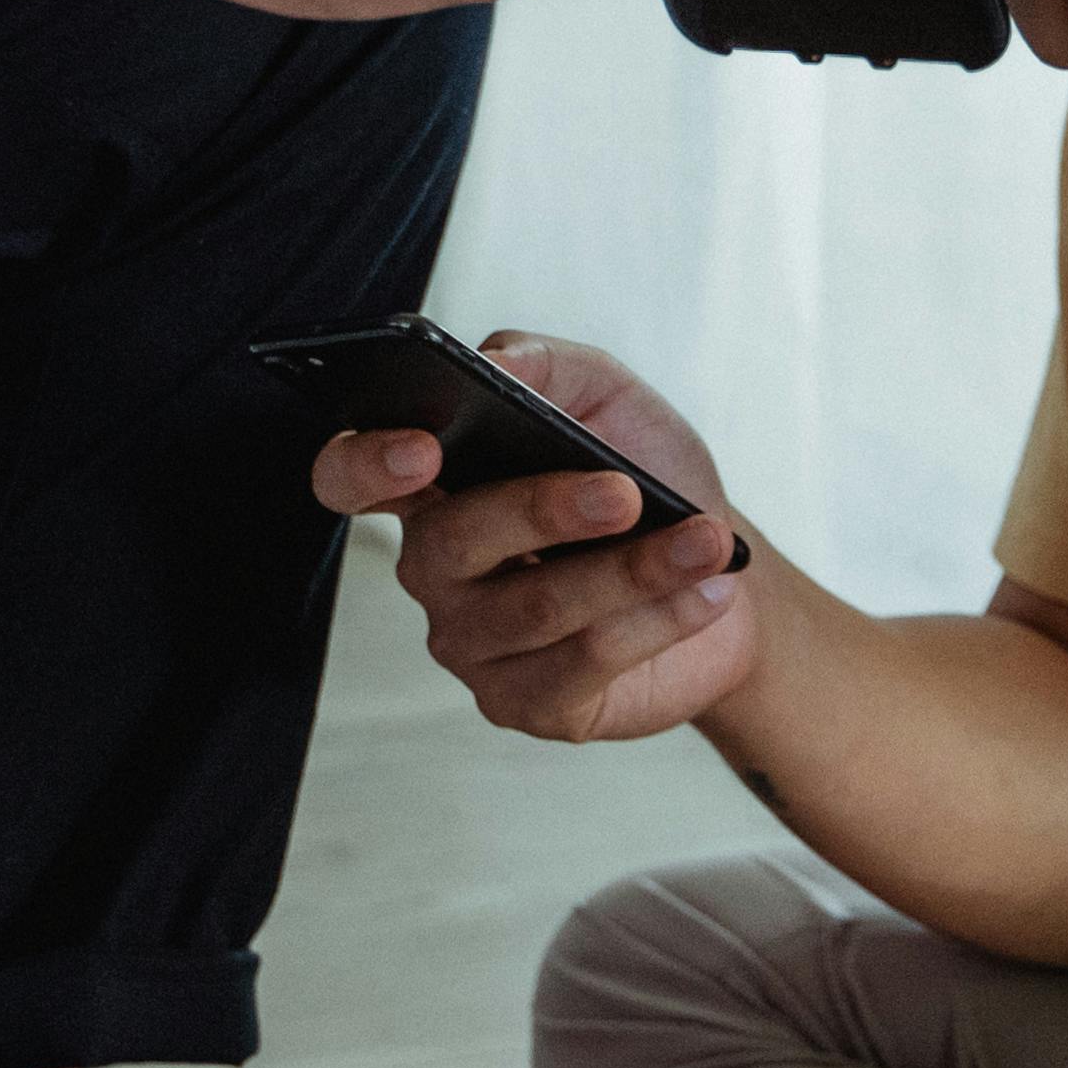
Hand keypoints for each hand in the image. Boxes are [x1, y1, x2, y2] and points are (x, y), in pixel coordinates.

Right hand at [312, 333, 759, 743]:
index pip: (349, 475)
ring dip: (632, 570)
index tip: (422, 448)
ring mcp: (471, 643)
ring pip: (535, 607)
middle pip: (453, 542)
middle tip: (624, 492)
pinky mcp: (523, 703)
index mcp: (433, 485)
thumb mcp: (607, 396)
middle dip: (545, 511)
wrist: (718, 565)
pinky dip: (655, 621)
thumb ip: (544, 364)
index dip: (366, 464)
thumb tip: (495, 363)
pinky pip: (580, 665)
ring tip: (705, 541)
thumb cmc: (647, 473)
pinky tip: (705, 590)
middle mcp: (436, 567)